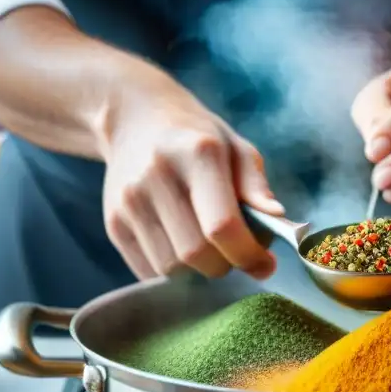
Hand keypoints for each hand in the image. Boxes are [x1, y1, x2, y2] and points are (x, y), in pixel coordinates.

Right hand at [101, 74, 282, 280]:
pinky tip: (184, 249)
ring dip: (199, 271)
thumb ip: (256, 186)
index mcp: (197, 154)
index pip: (222, 226)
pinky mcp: (113, 222)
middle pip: (196, 253)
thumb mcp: (236, 148)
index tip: (264, 264)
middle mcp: (157, 176)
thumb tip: (277, 220)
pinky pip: (148, 271)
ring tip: (211, 249)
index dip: (248, 254)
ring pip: (171, 268)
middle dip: (226, 265)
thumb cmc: (197, 137)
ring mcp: (129, 201)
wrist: (133, 118)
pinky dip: (174, 273)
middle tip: (237, 254)